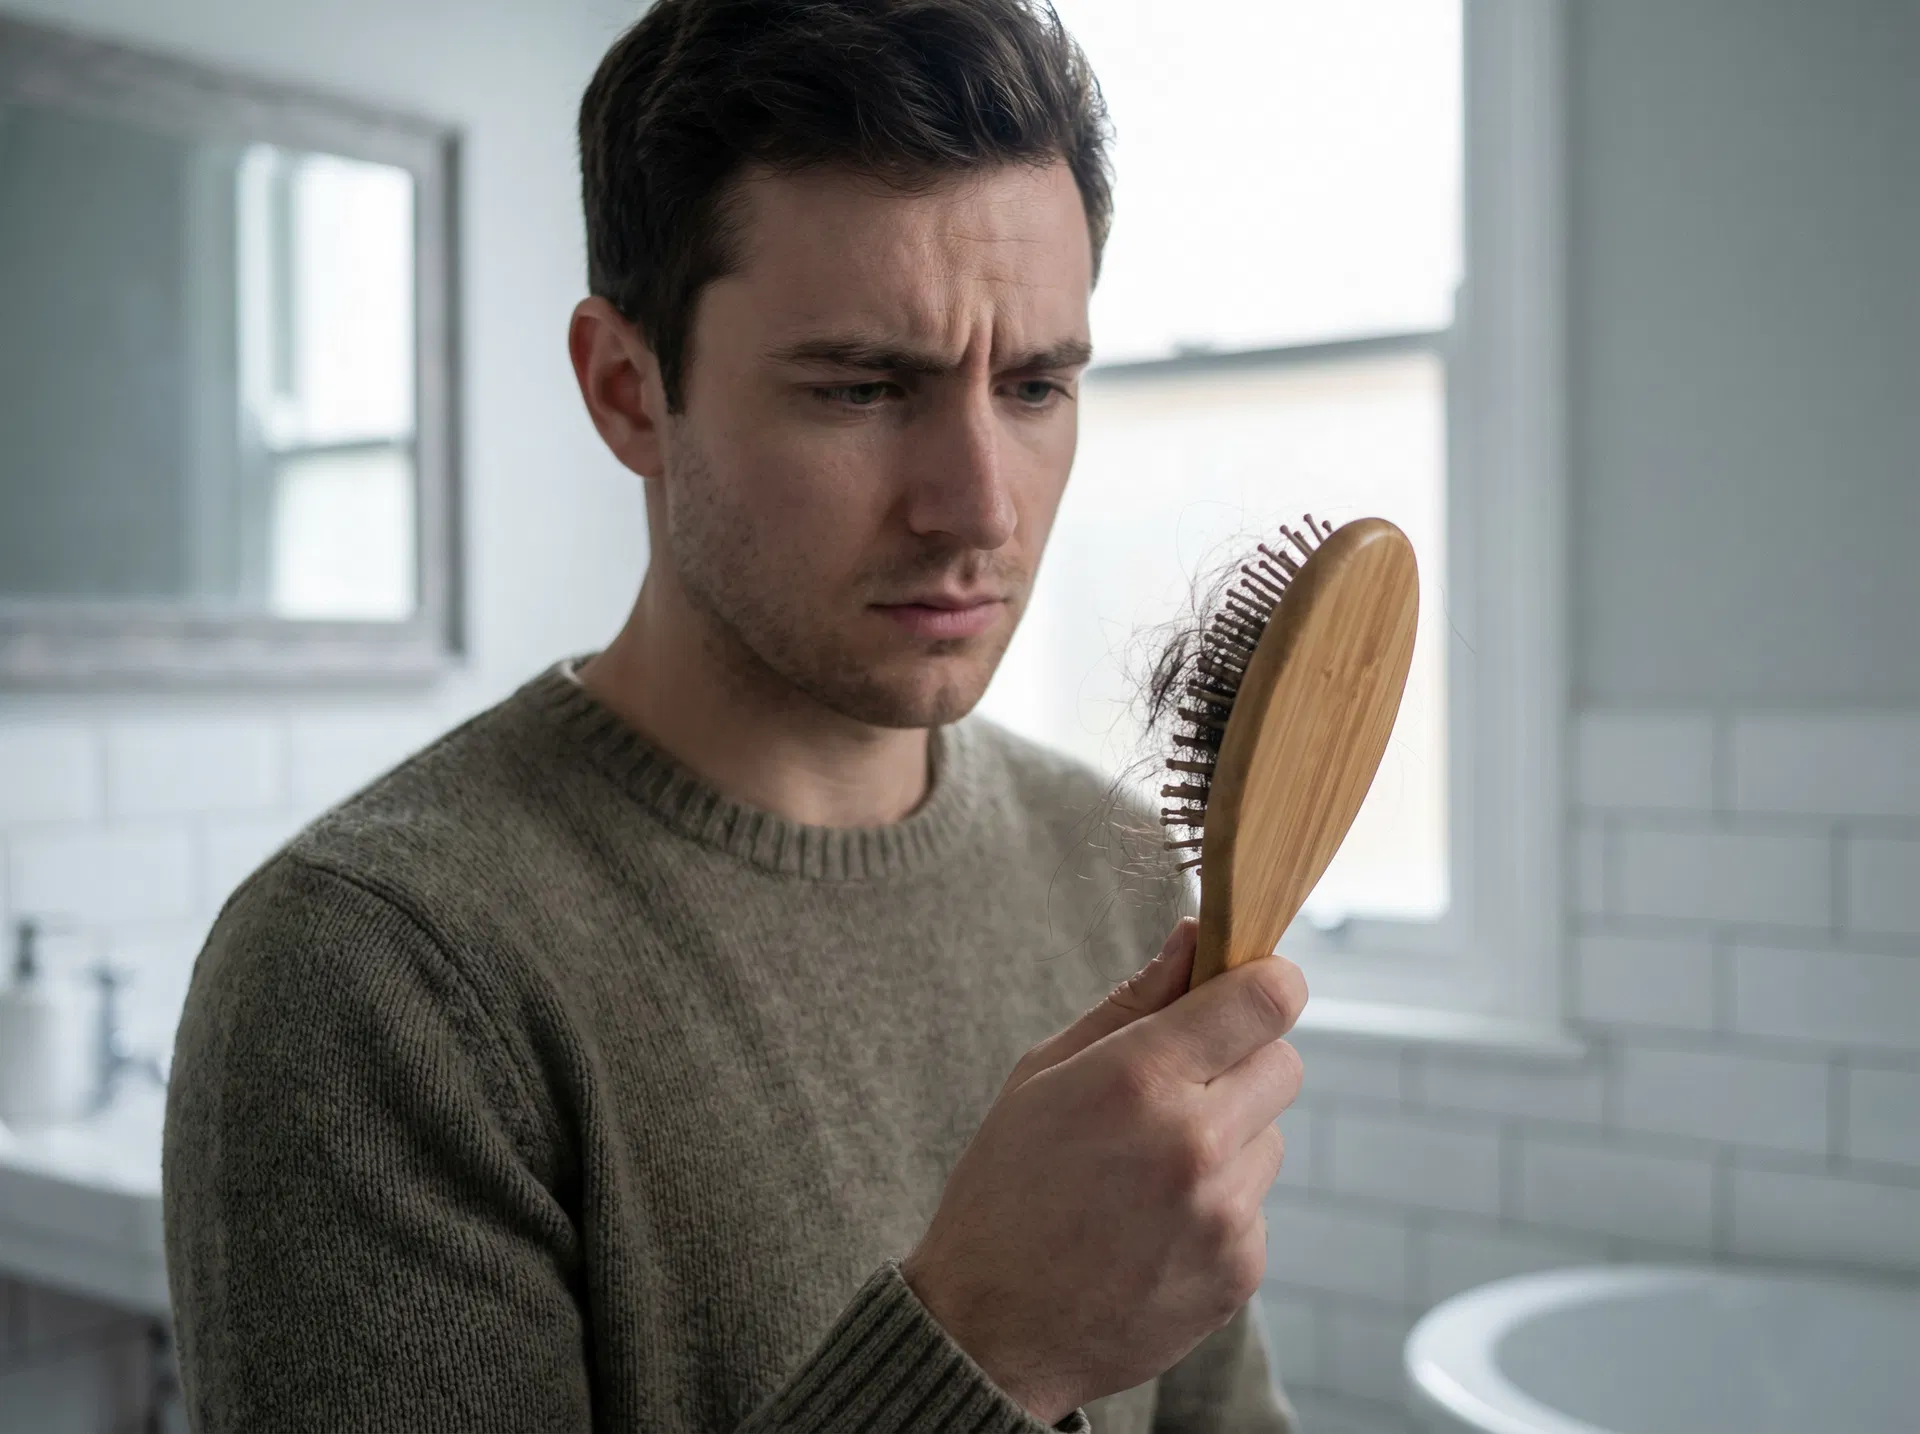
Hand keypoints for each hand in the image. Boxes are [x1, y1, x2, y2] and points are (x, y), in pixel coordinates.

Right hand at [899, 918, 1305, 1423]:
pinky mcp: (1241, 1270)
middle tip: (1180, 1084)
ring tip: (1149, 1171)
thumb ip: (1132, 1001)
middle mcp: (1195, 1142)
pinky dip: (1219, 1206)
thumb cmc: (1006, 1186)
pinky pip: (1255, 1205)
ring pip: (1271, 1136)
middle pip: (1285, 1061)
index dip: (1265, 981)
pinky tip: (1154, 1224)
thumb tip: (1195, 935)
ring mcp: (1224, 1213)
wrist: (990, 1332)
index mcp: (1140, 1078)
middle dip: (1244, 1059)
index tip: (1245, 987)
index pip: (1267, 997)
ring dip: (1230, 1138)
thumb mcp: (1044, 1073)